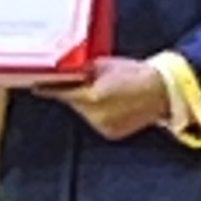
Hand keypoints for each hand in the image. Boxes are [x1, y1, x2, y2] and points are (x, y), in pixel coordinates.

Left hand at [36, 57, 167, 140]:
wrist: (163, 91)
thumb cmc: (135, 73)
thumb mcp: (104, 65)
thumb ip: (82, 71)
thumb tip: (63, 71)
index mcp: (93, 96)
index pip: (62, 93)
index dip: (49, 88)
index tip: (37, 85)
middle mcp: (96, 116)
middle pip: (72, 103)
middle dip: (72, 93)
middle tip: (78, 82)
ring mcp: (104, 127)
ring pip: (83, 114)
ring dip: (84, 104)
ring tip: (100, 91)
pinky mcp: (111, 134)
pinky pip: (96, 122)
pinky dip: (97, 113)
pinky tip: (109, 103)